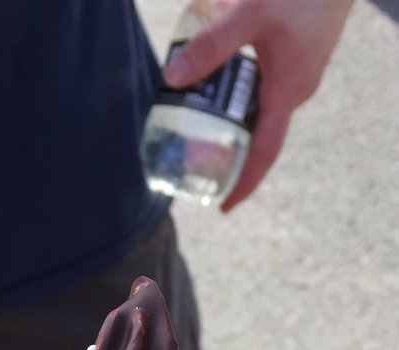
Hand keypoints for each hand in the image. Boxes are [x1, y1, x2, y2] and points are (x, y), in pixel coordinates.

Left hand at [164, 0, 354, 209]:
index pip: (264, 153)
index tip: (224, 206)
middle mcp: (296, 90)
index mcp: (287, 92)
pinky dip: (243, 93)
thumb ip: (213, 44)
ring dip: (233, 119)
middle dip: (230, 150)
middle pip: (258, 133)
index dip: (244, 183)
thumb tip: (173, 78)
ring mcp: (299, 73)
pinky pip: (267, 86)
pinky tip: (224, 79)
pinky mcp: (298, 55)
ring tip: (202, 124)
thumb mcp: (251, 12)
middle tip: (197, 160)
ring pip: (261, 107)